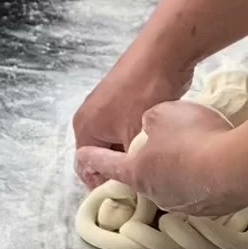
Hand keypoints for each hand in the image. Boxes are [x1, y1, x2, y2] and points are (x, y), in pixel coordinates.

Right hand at [72, 45, 193, 177]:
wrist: (163, 54)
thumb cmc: (145, 95)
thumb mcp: (134, 138)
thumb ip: (127, 165)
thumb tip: (132, 182)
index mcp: (84, 128)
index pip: (86, 168)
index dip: (106, 184)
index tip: (129, 194)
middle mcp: (89, 117)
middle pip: (102, 155)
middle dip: (121, 168)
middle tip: (145, 182)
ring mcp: (106, 105)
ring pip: (117, 141)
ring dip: (132, 152)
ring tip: (154, 164)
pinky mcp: (123, 97)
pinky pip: (126, 126)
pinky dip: (138, 136)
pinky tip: (159, 142)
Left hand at [76, 101, 240, 215]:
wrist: (235, 166)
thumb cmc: (192, 137)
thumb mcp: (161, 112)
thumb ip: (149, 121)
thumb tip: (150, 129)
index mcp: (135, 172)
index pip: (106, 164)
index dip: (93, 159)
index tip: (82, 158)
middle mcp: (154, 194)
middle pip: (144, 176)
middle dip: (148, 163)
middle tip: (161, 146)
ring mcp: (183, 205)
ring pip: (174, 184)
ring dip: (178, 171)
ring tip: (195, 151)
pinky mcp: (209, 209)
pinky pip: (200, 190)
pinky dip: (202, 178)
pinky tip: (215, 163)